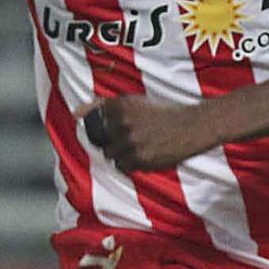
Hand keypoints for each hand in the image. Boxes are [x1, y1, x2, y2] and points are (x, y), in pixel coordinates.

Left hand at [79, 96, 216, 171]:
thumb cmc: (166, 112)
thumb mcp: (136, 101)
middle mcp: (124, 122)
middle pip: (102, 141)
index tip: (115, 128)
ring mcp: (131, 142)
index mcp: (122, 104)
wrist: (193, 126)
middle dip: (113, 142)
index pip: (94, 119)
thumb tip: (75, 113)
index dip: (104, 127)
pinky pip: (124, 166)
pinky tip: (146, 154)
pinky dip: (132, 163)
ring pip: (112, 155)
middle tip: (133, 138)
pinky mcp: (141, 158)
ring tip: (141, 147)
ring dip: (122, 154)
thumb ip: (104, 105)